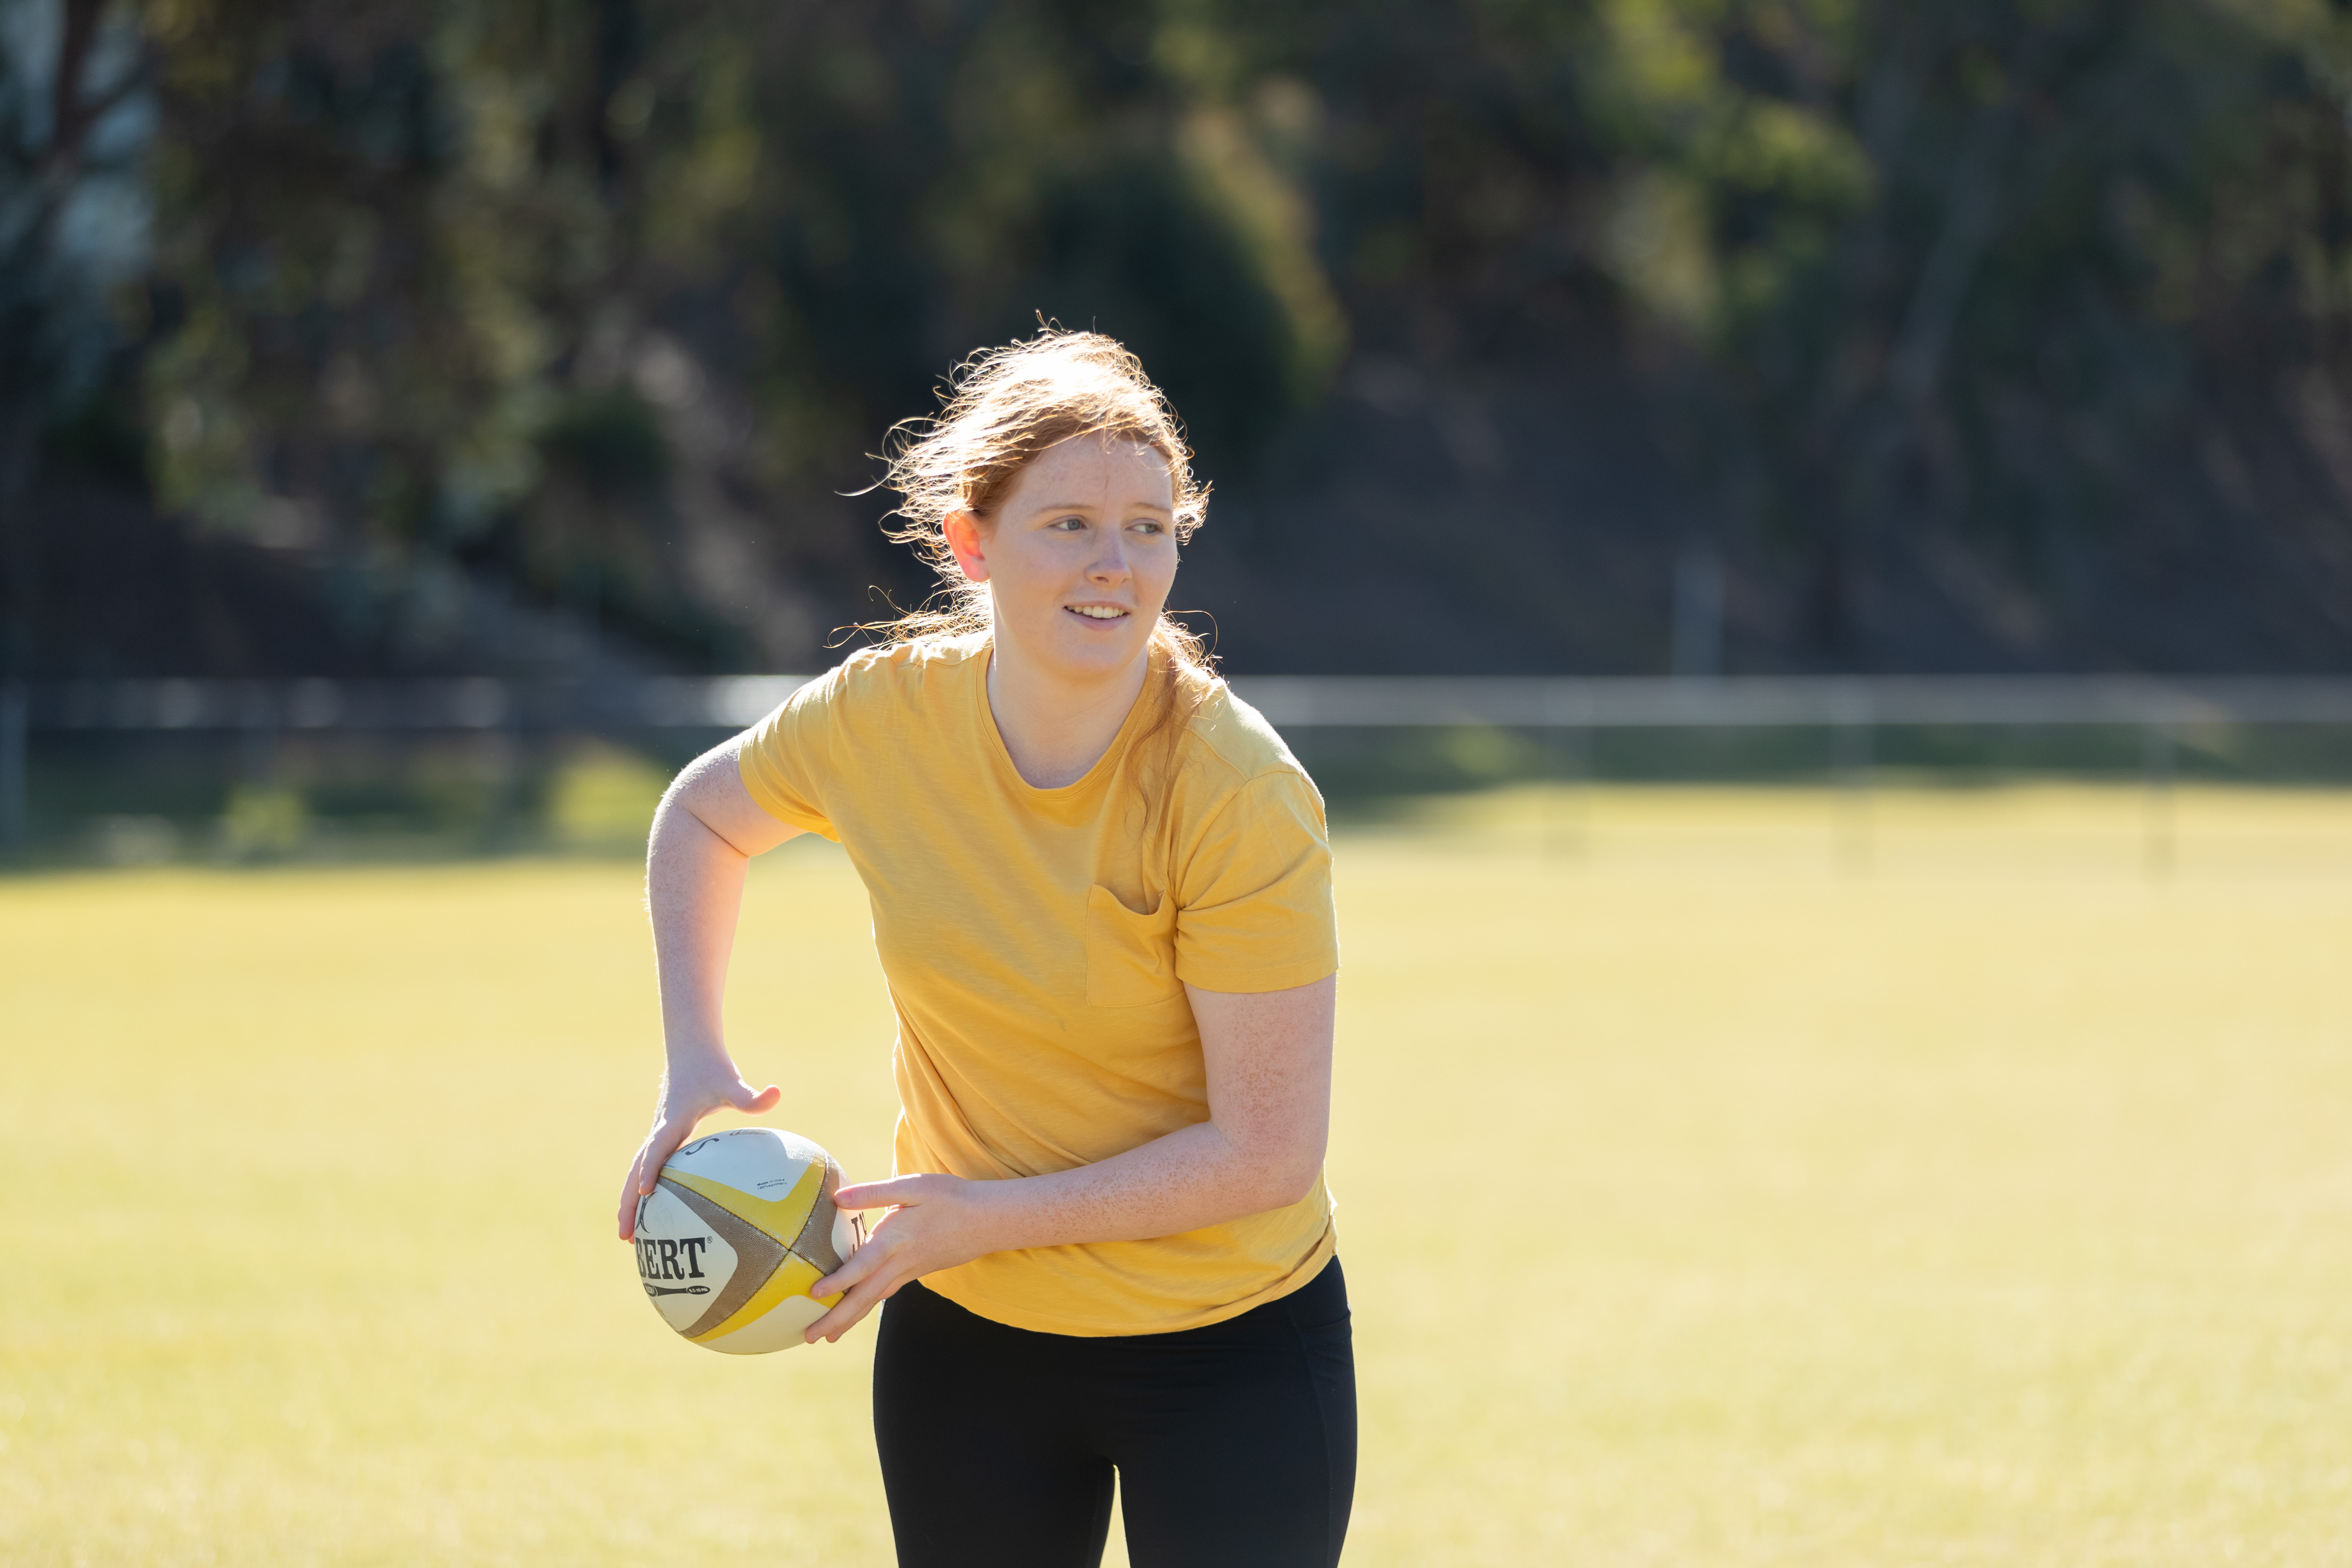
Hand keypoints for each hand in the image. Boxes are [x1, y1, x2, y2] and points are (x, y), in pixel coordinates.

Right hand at [615, 1063, 781, 1239]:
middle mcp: (658, 1130)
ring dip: (628, 1201)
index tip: (645, 1192)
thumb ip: (751, 1096)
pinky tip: (649, 1213)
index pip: (659, 1147)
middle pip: (637, 1169)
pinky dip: (640, 1189)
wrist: (691, 1052)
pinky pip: (647, 1168)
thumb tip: (776, 1094)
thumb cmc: (713, 1069)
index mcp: (673, 1120)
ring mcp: (657, 1135)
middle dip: (628, 1202)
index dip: (650, 1168)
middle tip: (625, 1235)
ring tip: (627, 1235)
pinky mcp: (661, 1138)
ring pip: (636, 1172)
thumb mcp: (732, 1083)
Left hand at [802, 1174, 1003, 1343]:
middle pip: (863, 1297)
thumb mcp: (914, 1186)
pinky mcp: (915, 1273)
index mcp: (895, 1240)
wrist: (988, 1220)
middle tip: (808, 1337)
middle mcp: (899, 1263)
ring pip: (874, 1301)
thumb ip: (874, 1193)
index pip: (863, 1265)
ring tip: (827, 1337)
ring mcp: (908, 1272)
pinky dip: (867, 1308)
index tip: (814, 1293)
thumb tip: (837, 1197)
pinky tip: (857, 1312)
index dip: (838, 1280)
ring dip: (849, 1320)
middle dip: (836, 1318)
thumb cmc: (951, 1198)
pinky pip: (885, 1294)